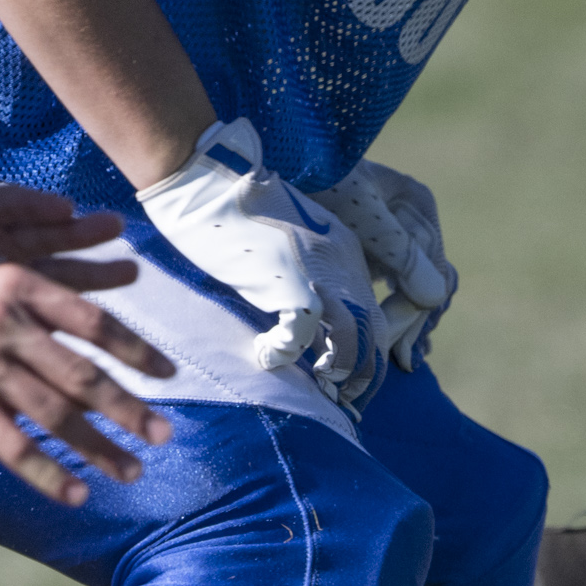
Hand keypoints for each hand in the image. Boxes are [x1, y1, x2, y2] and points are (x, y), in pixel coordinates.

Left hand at [0, 183, 142, 294]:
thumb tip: (2, 267)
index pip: (11, 201)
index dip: (39, 205)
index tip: (67, 208)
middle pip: (45, 234)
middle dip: (81, 233)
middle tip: (116, 227)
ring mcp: (7, 271)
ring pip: (56, 270)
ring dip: (91, 271)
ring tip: (129, 272)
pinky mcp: (13, 304)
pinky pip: (48, 303)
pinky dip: (72, 308)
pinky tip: (100, 316)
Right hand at [0, 268, 177, 504]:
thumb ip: (32, 323)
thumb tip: (87, 365)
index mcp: (16, 290)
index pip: (93, 321)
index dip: (137, 349)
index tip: (169, 374)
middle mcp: (5, 325)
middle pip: (84, 374)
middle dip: (130, 409)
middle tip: (163, 434)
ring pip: (58, 416)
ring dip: (101, 448)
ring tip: (132, 471)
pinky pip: (16, 448)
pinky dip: (50, 475)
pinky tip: (77, 495)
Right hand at [136, 116, 381, 404]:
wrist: (209, 181)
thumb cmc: (229, 211)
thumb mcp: (281, 243)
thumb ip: (298, 273)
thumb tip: (296, 313)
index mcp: (345, 253)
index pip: (374, 316)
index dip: (367, 355)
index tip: (348, 381)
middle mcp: (344, 265)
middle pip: (376, 336)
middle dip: (362, 378)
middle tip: (344, 404)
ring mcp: (321, 274)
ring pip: (352, 344)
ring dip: (337, 374)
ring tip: (319, 391)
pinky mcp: (290, 283)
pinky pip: (300, 337)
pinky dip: (284, 354)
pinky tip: (265, 357)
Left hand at [311, 159, 455, 371]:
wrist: (272, 163)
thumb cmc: (317, 183)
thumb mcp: (363, 218)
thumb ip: (400, 254)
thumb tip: (436, 297)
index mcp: (415, 204)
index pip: (432, 270)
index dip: (418, 311)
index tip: (400, 345)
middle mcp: (407, 217)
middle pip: (426, 279)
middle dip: (414, 320)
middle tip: (402, 359)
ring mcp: (384, 230)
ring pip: (409, 285)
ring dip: (406, 321)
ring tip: (402, 357)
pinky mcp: (359, 243)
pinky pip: (384, 283)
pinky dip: (386, 309)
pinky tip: (383, 337)